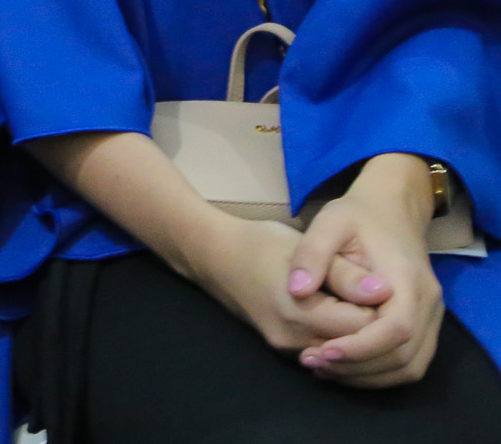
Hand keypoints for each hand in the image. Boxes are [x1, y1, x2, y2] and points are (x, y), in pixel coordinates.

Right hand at [183, 212, 378, 356]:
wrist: (215, 256)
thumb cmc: (259, 244)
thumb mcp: (304, 247)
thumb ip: (344, 272)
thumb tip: (385, 292)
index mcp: (300, 312)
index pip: (365, 326)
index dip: (383, 307)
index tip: (384, 284)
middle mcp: (294, 340)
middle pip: (356, 348)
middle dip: (375, 326)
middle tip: (379, 296)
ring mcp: (288, 350)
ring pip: (344, 357)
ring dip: (361, 336)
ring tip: (365, 305)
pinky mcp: (286, 351)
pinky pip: (328, 356)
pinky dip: (344, 342)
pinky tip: (348, 319)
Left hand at [288, 153, 444, 387]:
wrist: (391, 209)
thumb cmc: (357, 215)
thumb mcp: (329, 222)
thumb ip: (312, 254)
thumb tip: (296, 291)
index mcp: (408, 279)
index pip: (396, 329)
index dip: (361, 348)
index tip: (321, 351)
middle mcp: (428, 302)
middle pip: (405, 356)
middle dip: (359, 367)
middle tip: (313, 363)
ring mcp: (431, 315)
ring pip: (411, 365)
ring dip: (369, 375)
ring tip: (324, 369)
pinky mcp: (424, 323)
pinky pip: (410, 361)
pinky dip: (380, 371)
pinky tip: (344, 366)